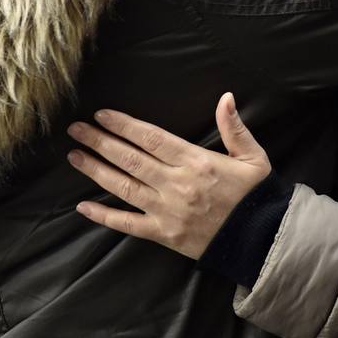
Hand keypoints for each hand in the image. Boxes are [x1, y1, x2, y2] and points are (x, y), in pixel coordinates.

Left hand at [67, 92, 271, 259]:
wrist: (263, 241)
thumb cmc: (257, 196)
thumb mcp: (253, 157)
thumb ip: (234, 127)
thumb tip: (225, 97)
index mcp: (196, 162)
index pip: (152, 138)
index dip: (124, 125)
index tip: (101, 115)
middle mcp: (177, 185)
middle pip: (130, 159)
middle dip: (100, 142)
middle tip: (76, 129)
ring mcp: (168, 211)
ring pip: (124, 188)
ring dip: (96, 170)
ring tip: (74, 156)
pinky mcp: (164, 235)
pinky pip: (128, 225)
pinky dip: (104, 216)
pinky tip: (83, 206)